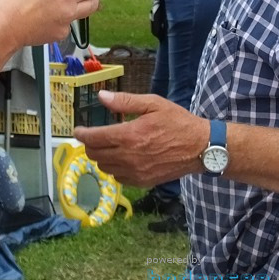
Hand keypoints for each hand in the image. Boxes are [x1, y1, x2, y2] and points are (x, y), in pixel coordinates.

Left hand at [74, 90, 205, 186]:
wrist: (200, 147)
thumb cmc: (177, 122)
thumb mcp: (153, 104)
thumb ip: (125, 101)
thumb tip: (101, 97)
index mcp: (129, 135)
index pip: (94, 138)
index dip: (82, 134)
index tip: (78, 130)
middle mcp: (129, 157)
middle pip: (95, 155)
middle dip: (90, 145)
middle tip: (94, 136)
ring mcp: (135, 172)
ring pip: (105, 168)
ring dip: (101, 157)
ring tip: (108, 146)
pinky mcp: (143, 182)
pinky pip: (118, 178)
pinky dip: (114, 168)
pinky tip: (121, 158)